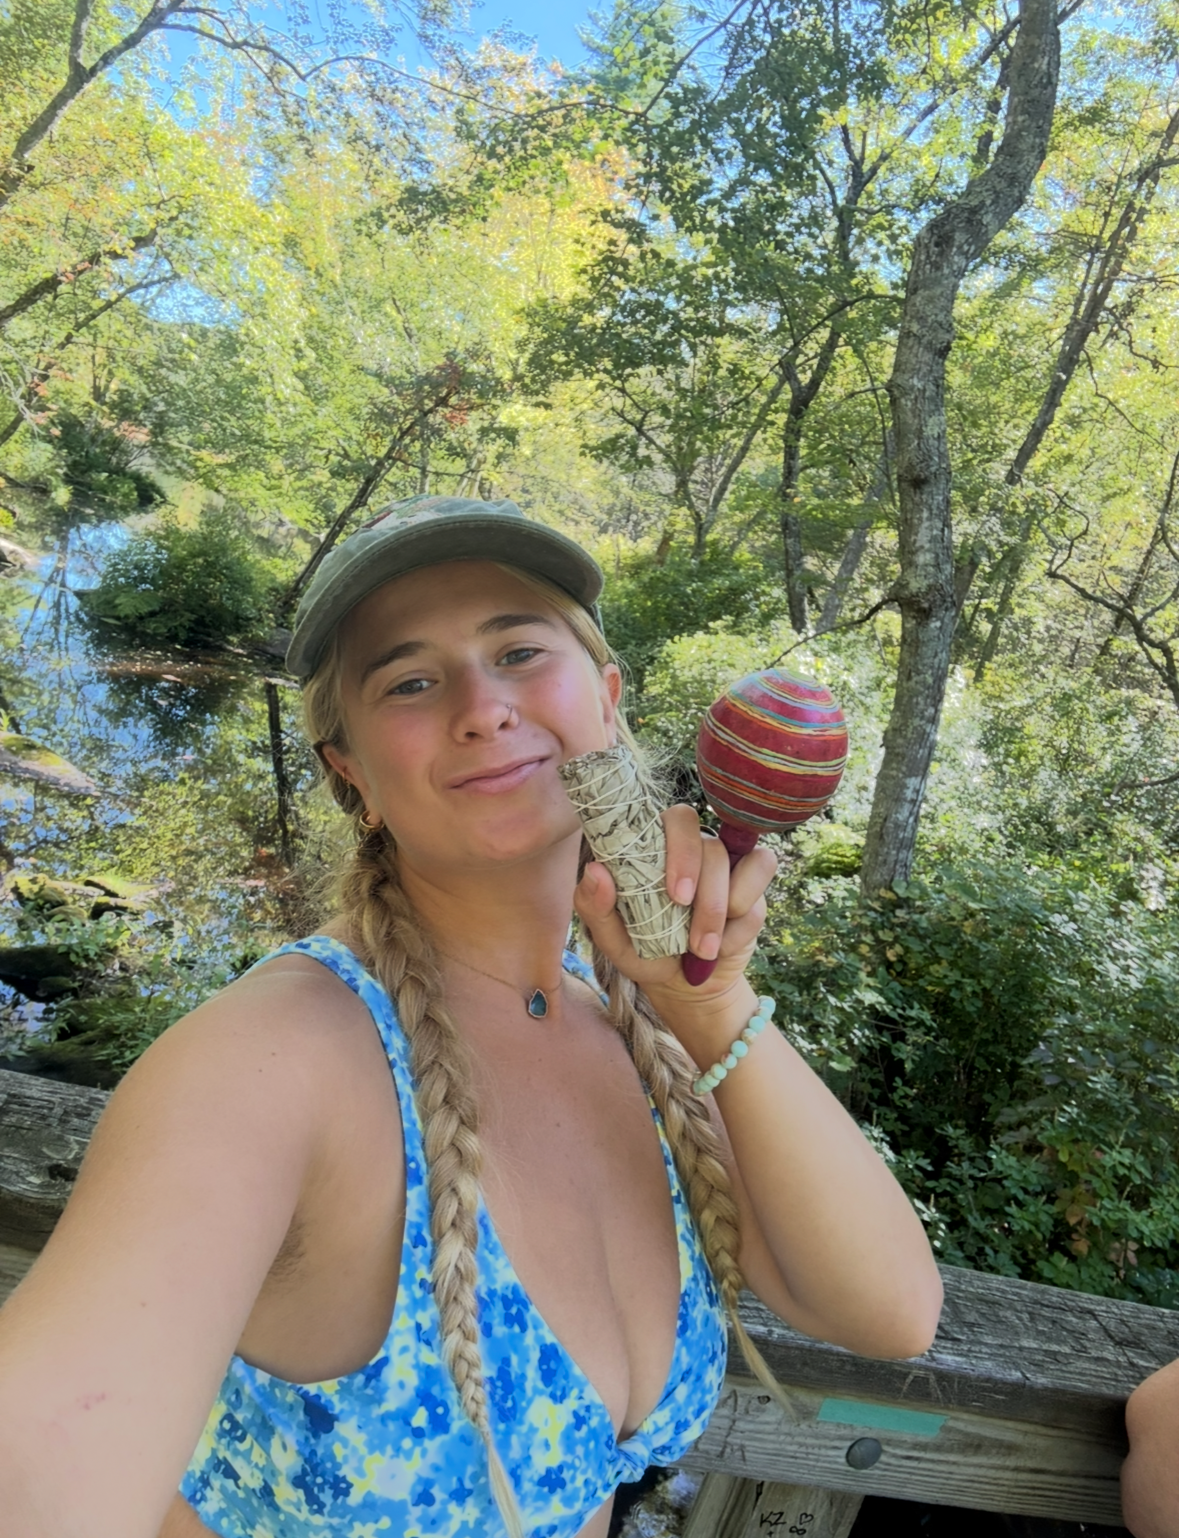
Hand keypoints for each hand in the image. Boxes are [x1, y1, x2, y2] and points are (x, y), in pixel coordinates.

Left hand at [573, 803, 776, 1020]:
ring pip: (738, 865)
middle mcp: (695, 847)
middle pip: (709, 843)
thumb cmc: (644, 952)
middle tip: (693, 929)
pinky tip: (724, 944)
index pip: (676, 819)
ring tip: (702, 949)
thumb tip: (595, 871)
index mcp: (657, 846)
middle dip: (705, 890)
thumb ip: (595, 906)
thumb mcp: (612, 940)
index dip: (680, 849)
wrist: (684, 986)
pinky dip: (743, 923)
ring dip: (719, 914)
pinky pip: (759, 885)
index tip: (674, 894)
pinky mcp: (753, 883)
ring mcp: (727, 862)